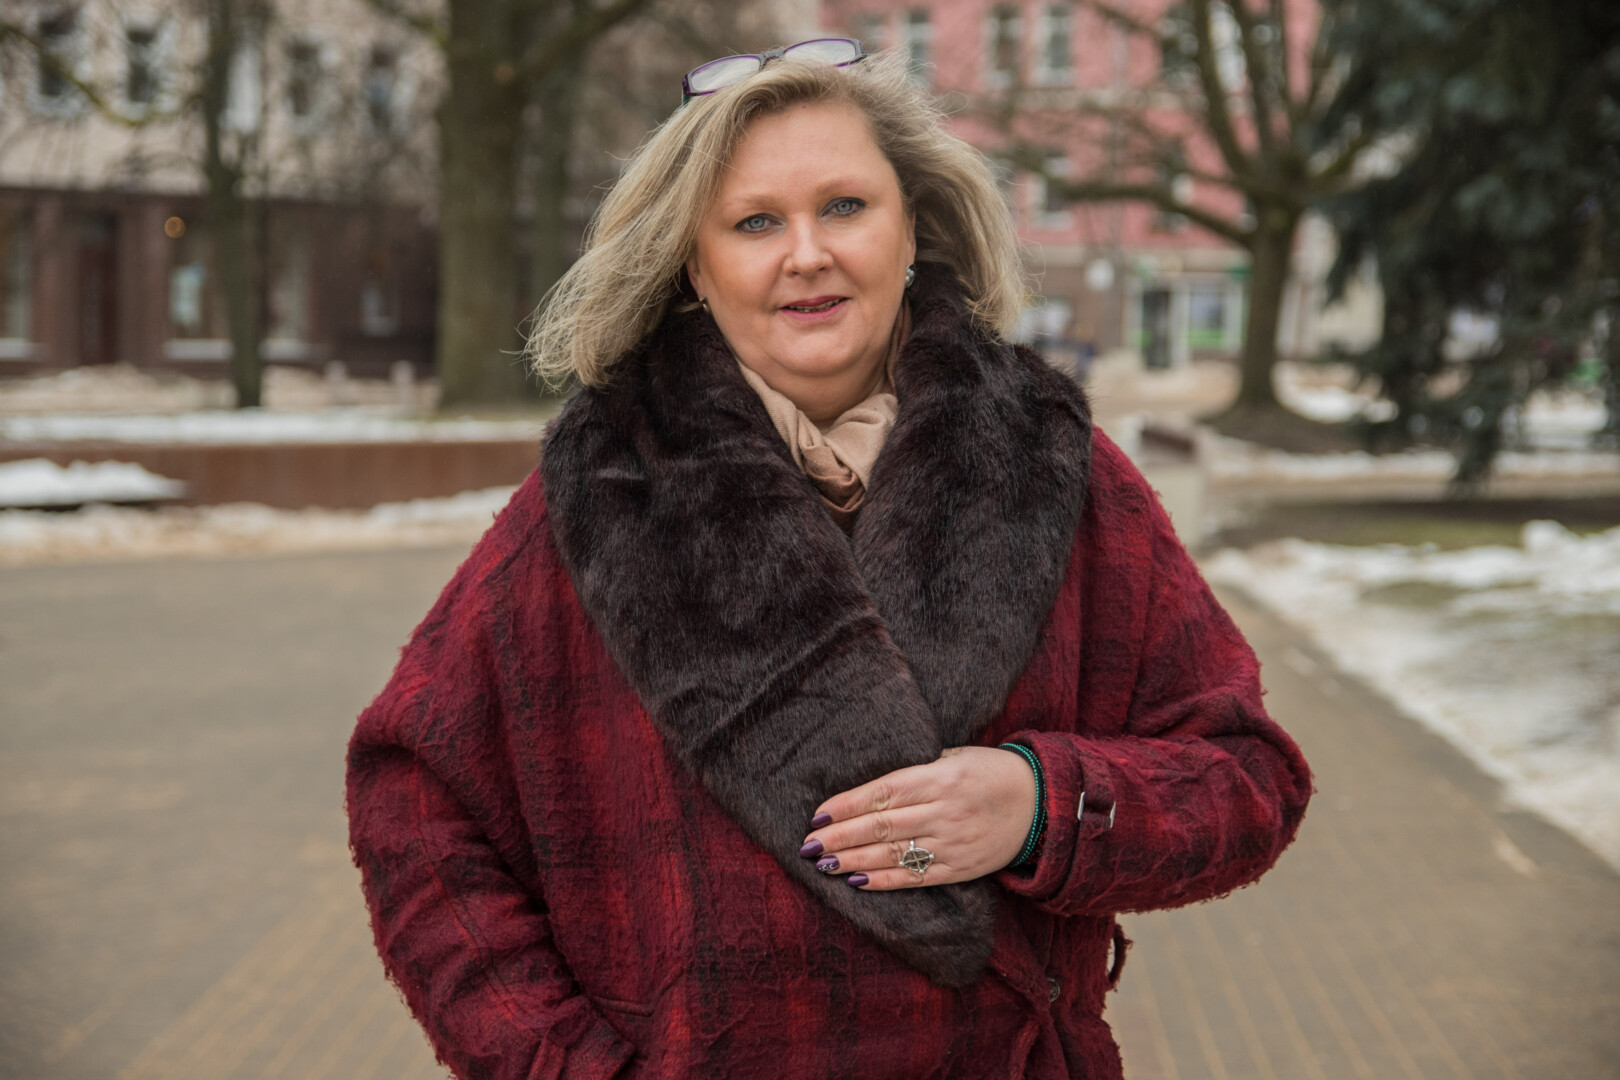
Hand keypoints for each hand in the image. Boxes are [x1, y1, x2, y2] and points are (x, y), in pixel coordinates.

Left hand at [800, 746, 1036, 889]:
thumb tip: (866, 788)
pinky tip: (858, 881)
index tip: (818, 816)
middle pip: (882, 826)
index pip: (883, 793)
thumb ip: (915, 770)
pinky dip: (885, 881)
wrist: (1039, 802)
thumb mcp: (954, 757)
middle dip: (841, 837)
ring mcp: (952, 843)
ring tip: (824, 864)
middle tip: (809, 846)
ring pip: (894, 855)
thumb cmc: (989, 772)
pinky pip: (916, 878)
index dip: (847, 806)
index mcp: (940, 777)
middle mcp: (944, 811)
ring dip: (854, 861)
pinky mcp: (960, 868)